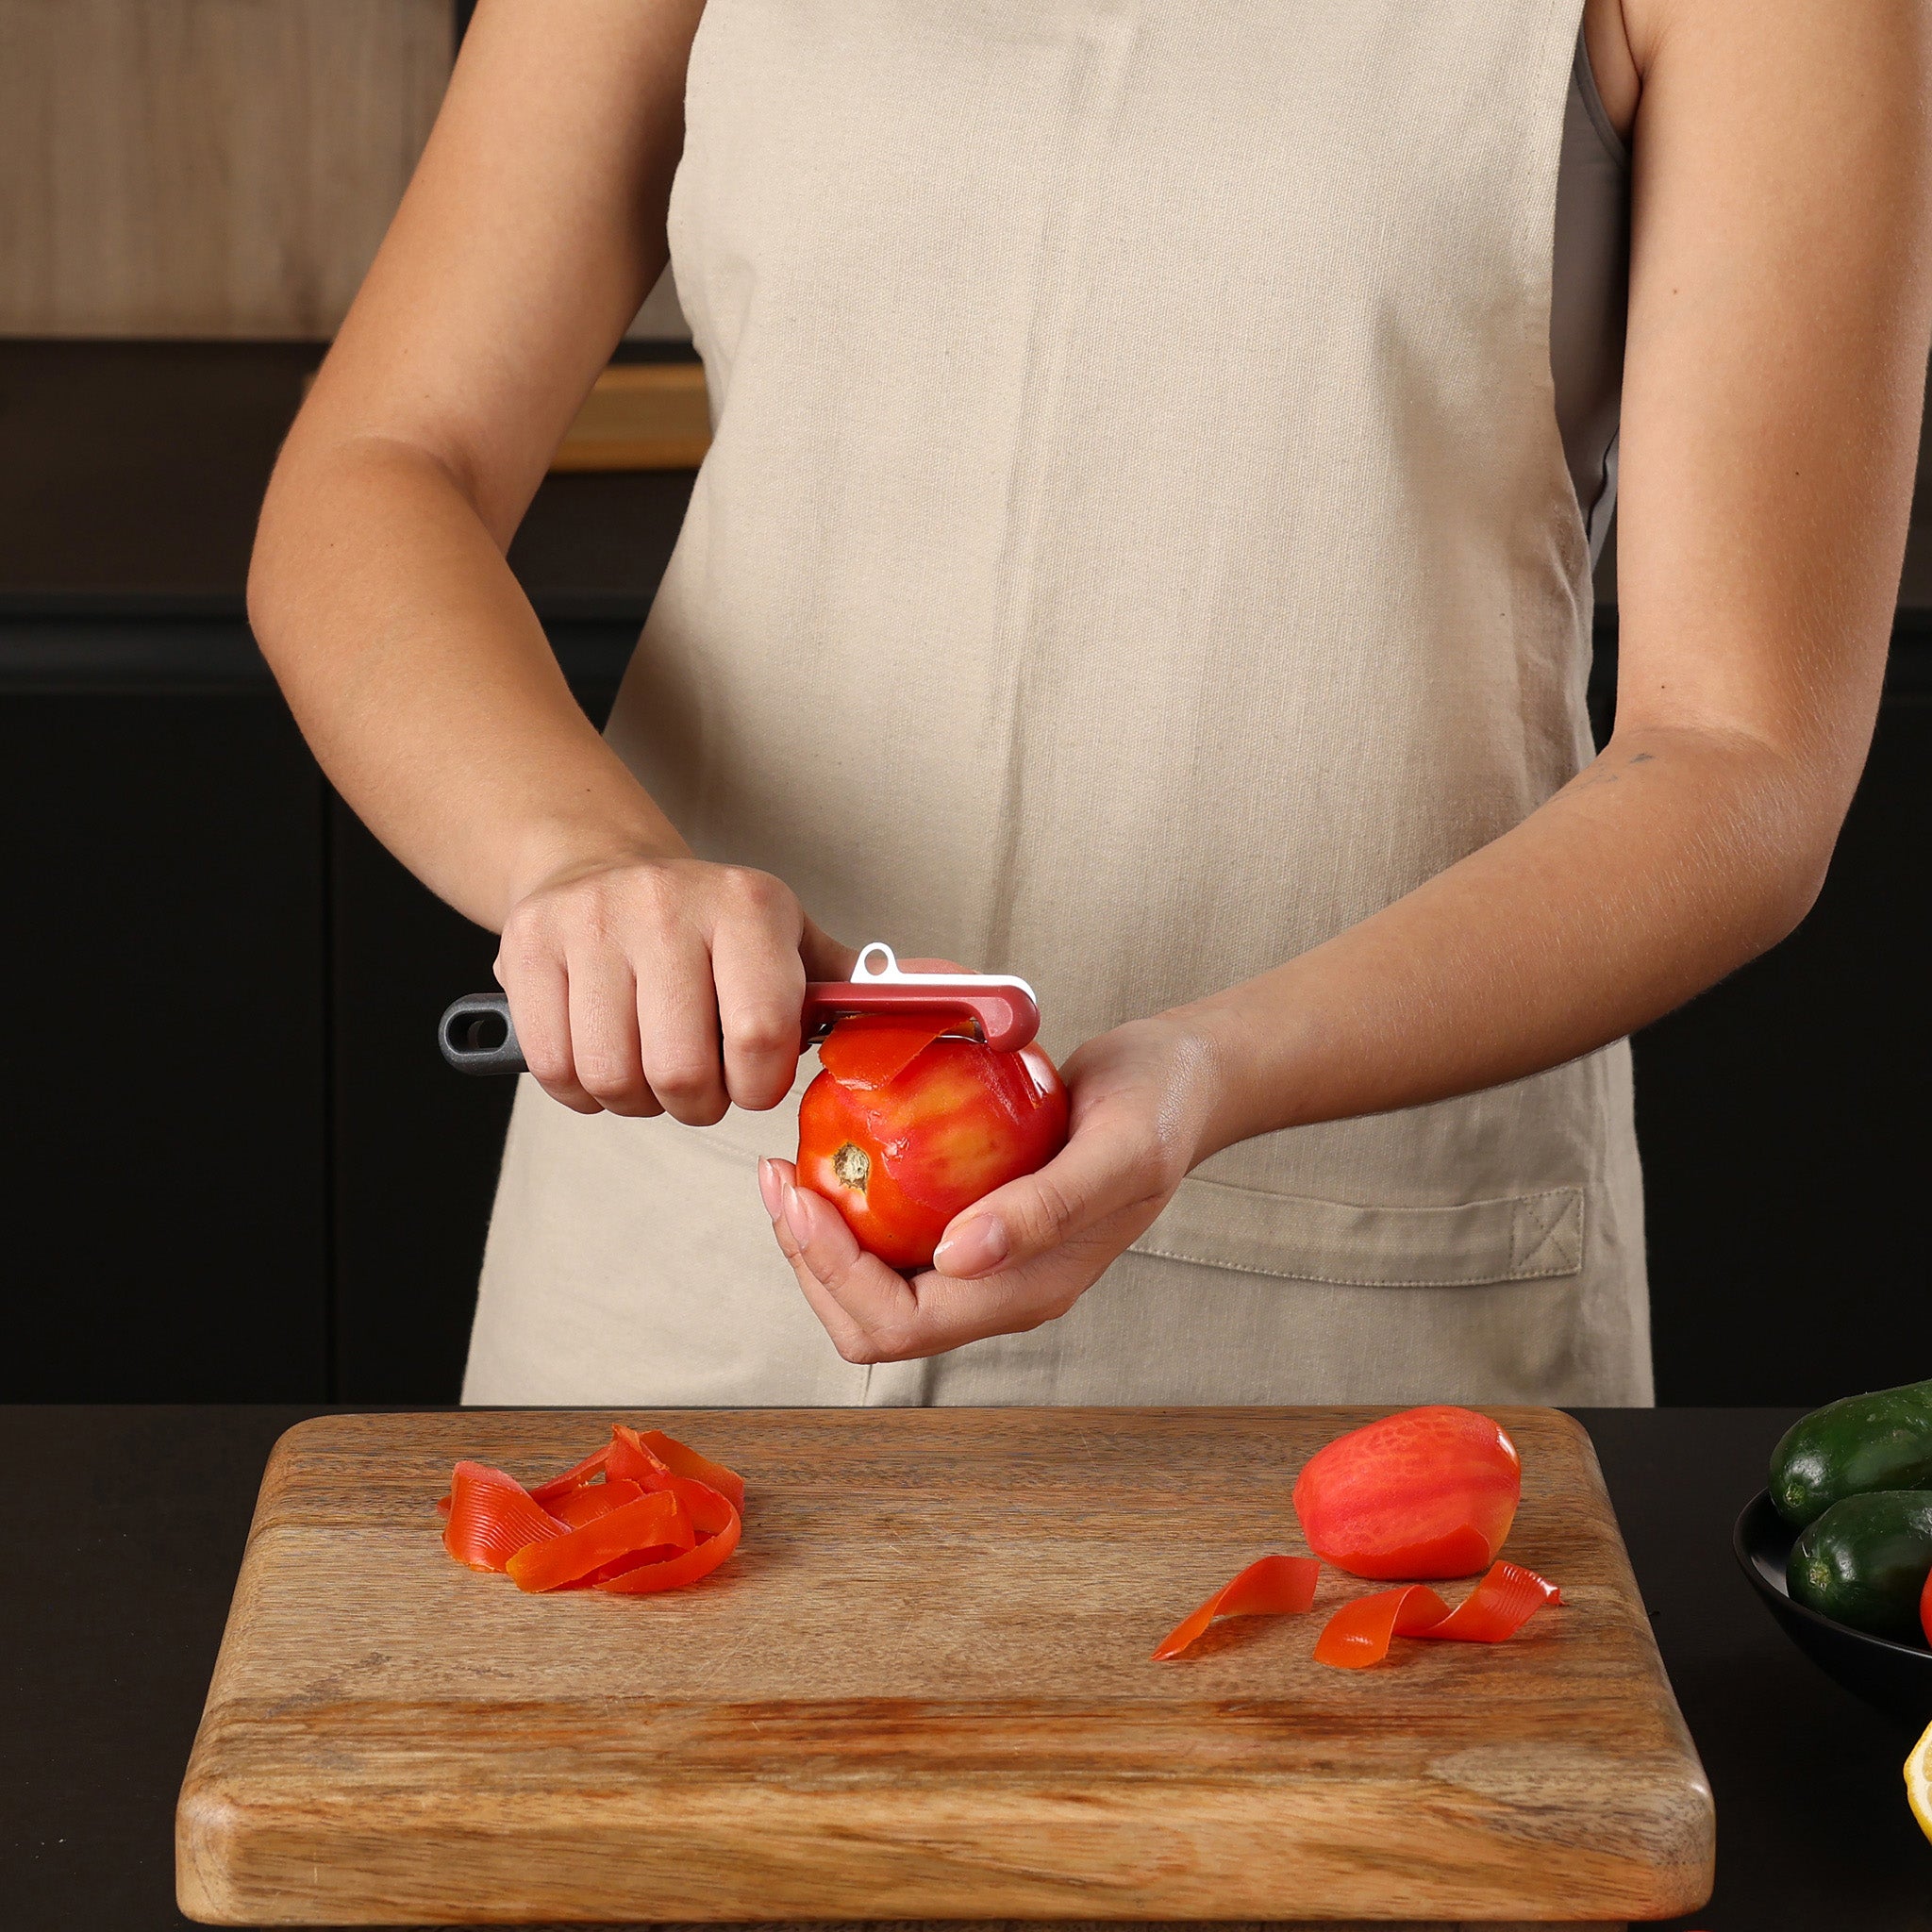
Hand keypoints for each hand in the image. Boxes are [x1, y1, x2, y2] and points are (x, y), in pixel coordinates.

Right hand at [496, 850, 854, 1122]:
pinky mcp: (526, 948)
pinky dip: (581, 1089)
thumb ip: (851, 982)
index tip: (752, 1077)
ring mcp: (590, 923)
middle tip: (700, 1081)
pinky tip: (602, 1054)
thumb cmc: (708, 926)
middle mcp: (666, 904)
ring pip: (613, 1078)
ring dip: (636, 1099)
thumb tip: (946, 987)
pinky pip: (553, 1068)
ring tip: (650, 1066)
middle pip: (682, 1073)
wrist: (596, 864)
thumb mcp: (786, 940)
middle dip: (696, 1102)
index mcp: (747, 905)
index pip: (760, 1037)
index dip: (757, 1085)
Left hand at [762, 1011, 1231, 1362]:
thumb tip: (958, 1258)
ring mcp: (984, 1259)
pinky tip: (836, 1149)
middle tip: (778, 1178)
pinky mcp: (973, 1221)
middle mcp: (998, 1288)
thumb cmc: (1162, 1110)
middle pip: (872, 1320)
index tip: (801, 1196)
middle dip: (809, 1261)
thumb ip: (1045, 1209)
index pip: (903, 1323)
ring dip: (819, 1238)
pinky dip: (850, 1206)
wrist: (1183, 1080)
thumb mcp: (1117, 1151)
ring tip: (791, 1168)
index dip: (835, 1273)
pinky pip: (891, 1237)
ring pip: (872, 1285)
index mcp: (1029, 1291)